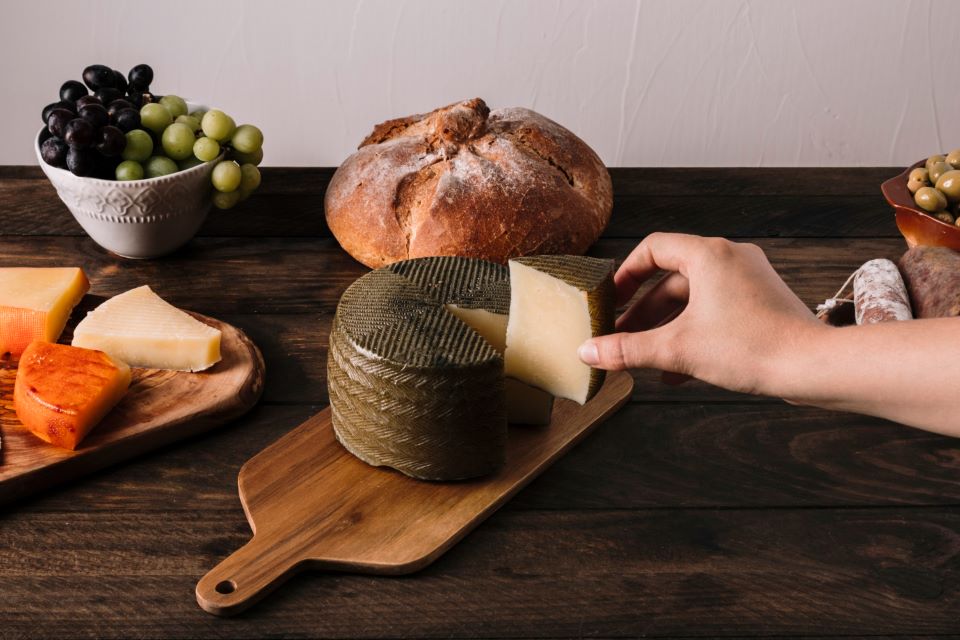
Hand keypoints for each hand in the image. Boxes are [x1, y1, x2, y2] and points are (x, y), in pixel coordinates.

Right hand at [578, 233, 822, 395]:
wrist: (812, 367)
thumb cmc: (751, 348)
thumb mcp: (677, 348)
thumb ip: (627, 349)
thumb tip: (588, 352)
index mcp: (708, 254)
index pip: (652, 248)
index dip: (625, 274)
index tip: (610, 299)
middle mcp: (730, 258)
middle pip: (671, 278)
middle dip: (642, 312)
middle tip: (620, 336)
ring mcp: (749, 280)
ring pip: (693, 299)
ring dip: (665, 327)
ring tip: (643, 358)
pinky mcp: (761, 303)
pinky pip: (715, 311)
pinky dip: (692, 333)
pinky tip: (676, 370)